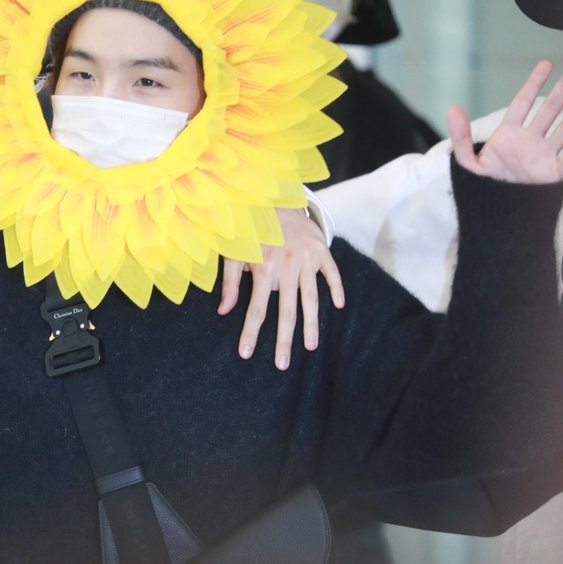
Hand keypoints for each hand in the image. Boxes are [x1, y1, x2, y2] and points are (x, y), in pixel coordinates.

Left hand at [218, 208, 343, 370]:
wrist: (273, 199)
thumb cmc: (249, 231)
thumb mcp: (233, 253)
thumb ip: (229, 282)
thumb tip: (223, 311)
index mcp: (263, 269)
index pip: (256, 308)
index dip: (251, 332)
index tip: (247, 354)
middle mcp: (286, 266)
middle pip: (286, 310)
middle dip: (284, 339)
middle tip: (283, 364)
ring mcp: (306, 259)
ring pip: (311, 297)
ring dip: (312, 324)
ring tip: (311, 346)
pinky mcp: (321, 251)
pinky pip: (332, 273)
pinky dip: (336, 288)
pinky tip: (338, 306)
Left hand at [449, 59, 562, 183]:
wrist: (497, 210)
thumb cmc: (485, 183)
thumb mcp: (468, 161)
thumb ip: (461, 137)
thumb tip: (452, 109)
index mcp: (510, 134)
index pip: (523, 103)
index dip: (534, 83)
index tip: (546, 64)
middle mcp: (530, 140)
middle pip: (551, 108)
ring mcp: (544, 155)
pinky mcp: (553, 174)